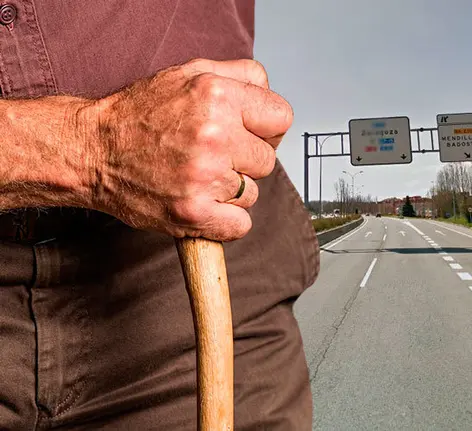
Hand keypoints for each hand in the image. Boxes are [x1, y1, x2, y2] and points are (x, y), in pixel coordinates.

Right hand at [87, 58, 291, 241]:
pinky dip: (225, 221)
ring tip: (198, 176)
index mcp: (217, 95)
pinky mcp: (193, 212)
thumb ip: (239, 75)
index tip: (247, 134)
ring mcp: (204, 176)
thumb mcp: (189, 73)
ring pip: (253, 193)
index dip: (267, 128)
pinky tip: (202, 202)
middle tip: (213, 155)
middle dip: (245, 160)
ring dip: (231, 190)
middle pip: (268, 160)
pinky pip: (241, 225)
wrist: (92, 150)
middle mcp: (214, 134)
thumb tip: (271, 89)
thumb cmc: (140, 113)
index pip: (282, 118)